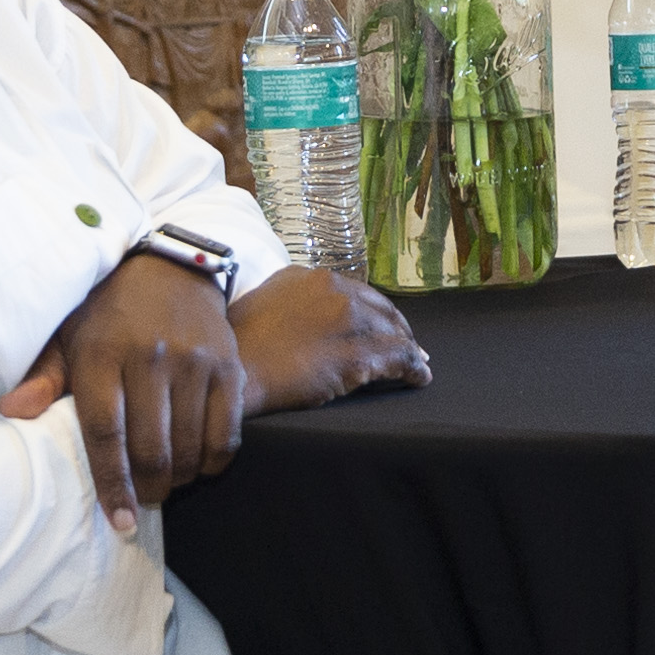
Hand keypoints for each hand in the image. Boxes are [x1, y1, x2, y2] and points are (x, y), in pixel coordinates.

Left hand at [0, 253, 249, 534]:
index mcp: (103, 352)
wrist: (170, 268)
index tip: (119, 520)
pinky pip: (226, 431)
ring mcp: (194, 360)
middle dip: (149, 489)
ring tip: (167, 483)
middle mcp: (151, 355)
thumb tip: (12, 413)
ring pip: (190, 445)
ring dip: (180, 478)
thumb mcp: (68, 336)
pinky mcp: (228, 364)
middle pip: (152, 446)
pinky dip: (213, 460)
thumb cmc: (108, 312)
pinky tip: (199, 465)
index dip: (112, 483)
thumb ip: (44, 377)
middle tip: (144, 501)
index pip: (106, 432)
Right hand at [217, 263, 429, 415]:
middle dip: (395, 327)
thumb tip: (308, 317)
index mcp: (308, 277)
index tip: (378, 324)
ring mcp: (349, 319)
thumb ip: (291, 302)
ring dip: (409, 349)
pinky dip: (414, 368)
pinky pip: (401, 357)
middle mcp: (333, 289)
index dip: (370, 311)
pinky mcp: (359, 353)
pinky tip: (419, 377)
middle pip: (380, 308)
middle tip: (406, 344)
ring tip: (417, 363)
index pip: (353, 292)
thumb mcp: (261, 305)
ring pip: (394, 332)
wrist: (235, 372)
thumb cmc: (237, 348)